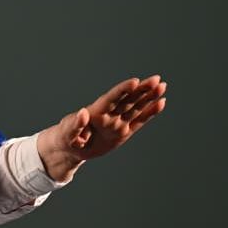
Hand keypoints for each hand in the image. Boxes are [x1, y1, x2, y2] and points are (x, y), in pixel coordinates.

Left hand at [38, 75, 167, 181]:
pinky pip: (139, 121)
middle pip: (128, 99)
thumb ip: (75, 124)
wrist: (69, 148)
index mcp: (96, 111)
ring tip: (162, 86)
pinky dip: (150, 113)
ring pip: (136, 107)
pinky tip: (160, 103)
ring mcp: (117, 122)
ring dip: (149, 97)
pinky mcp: (124, 132)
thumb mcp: (67, 132)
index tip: (135, 81)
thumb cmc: (65, 137)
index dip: (123, 90)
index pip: (112, 98)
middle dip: (141, 89)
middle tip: (156, 79)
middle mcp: (109, 114)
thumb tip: (83, 112)